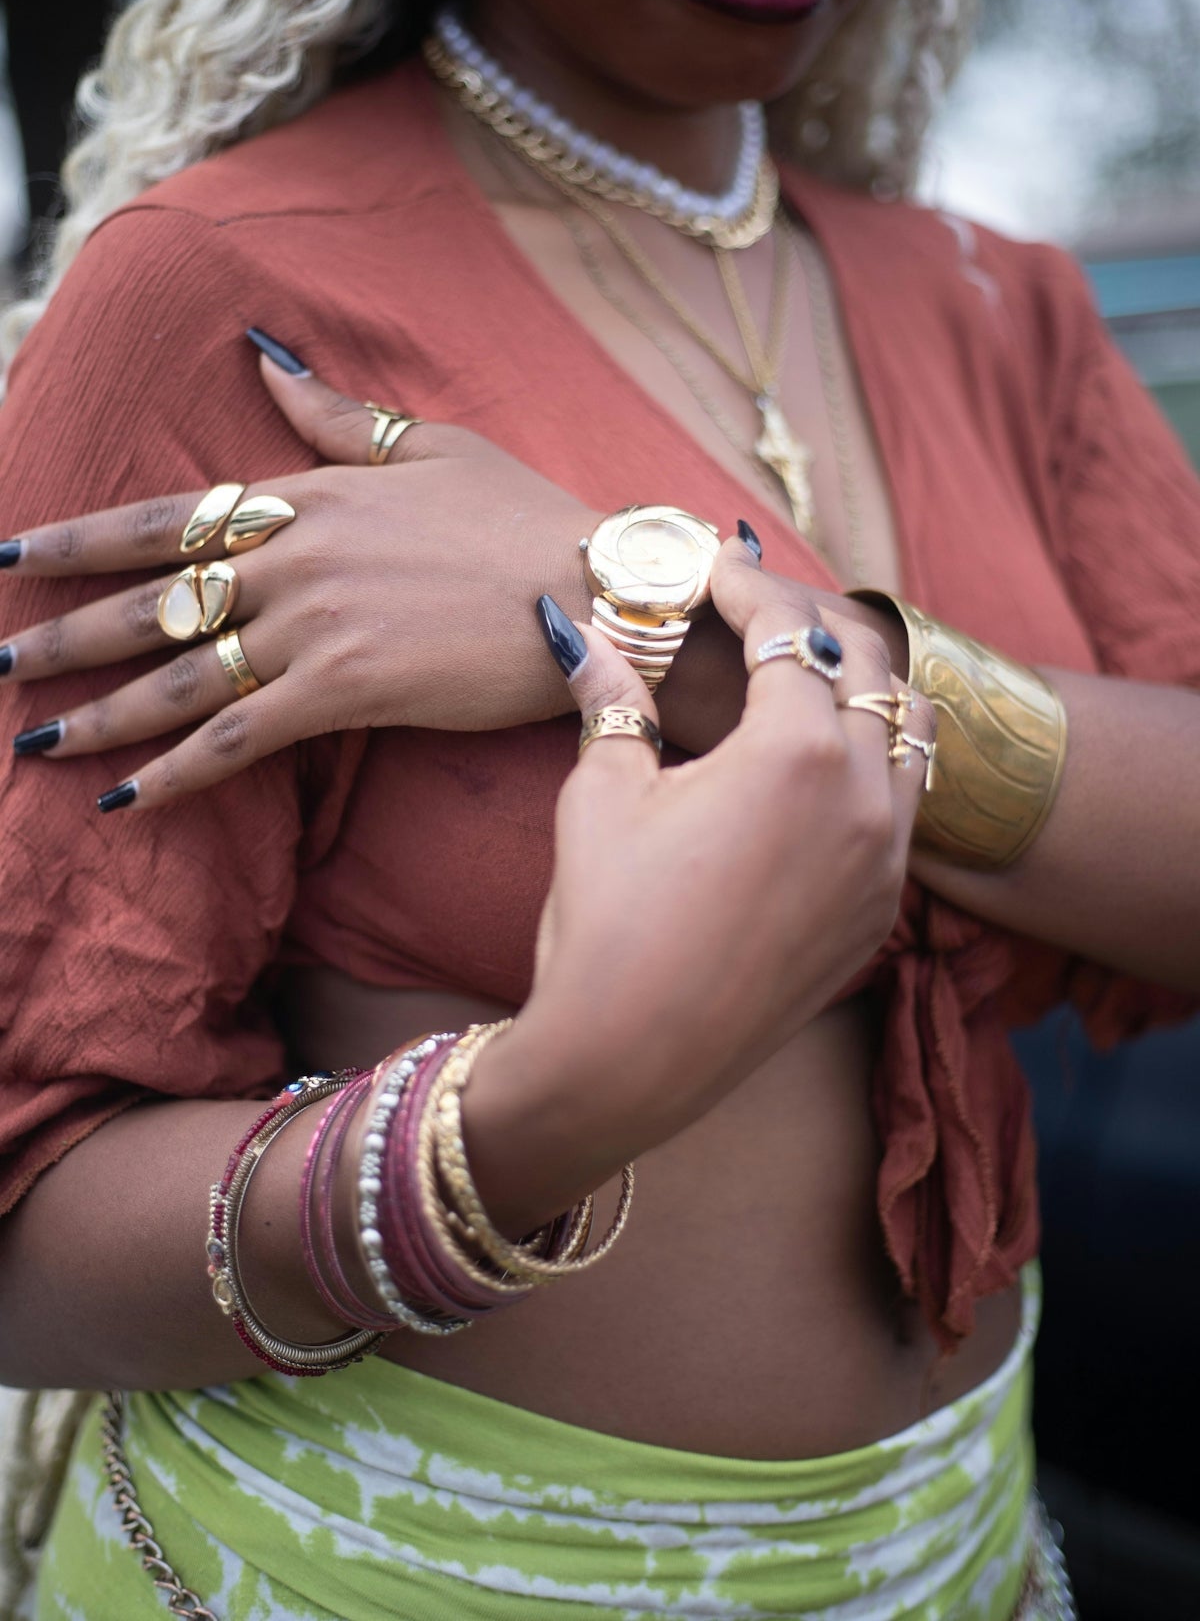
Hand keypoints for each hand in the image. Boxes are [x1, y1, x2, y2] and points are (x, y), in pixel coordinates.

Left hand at [0, 355, 598, 805]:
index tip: (12, 553)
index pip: (168, 517)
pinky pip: (239, 738)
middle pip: (153, 599)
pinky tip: (124, 800)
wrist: (595, 588)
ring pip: (180, 676)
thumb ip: (336, 415)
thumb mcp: (432, 444)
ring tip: (35, 740)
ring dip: (100, 712)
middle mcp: (294, 557)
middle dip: (65, 632)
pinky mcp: (346, 690)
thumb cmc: (524, 515)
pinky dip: (177, 773)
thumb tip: (262, 354)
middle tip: (0, 660)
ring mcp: (315, 625)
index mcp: (309, 494)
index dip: (82, 538)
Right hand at [463, 537, 934, 1231]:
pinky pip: (904, 806)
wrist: (629, 1060)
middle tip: (752, 610)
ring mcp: (885, 861)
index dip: (744, 585)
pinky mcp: (879, 912)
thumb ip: (614, 699)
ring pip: (909, 732)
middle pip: (869, 664)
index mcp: (798, 754)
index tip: (712, 562)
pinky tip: (811, 768)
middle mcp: (866, 798)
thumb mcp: (602, 794)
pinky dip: (872, 761)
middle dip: (810, 622)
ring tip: (795, 676)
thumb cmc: (607, 922)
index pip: (788, 632)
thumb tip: (583, 634)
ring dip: (860, 687)